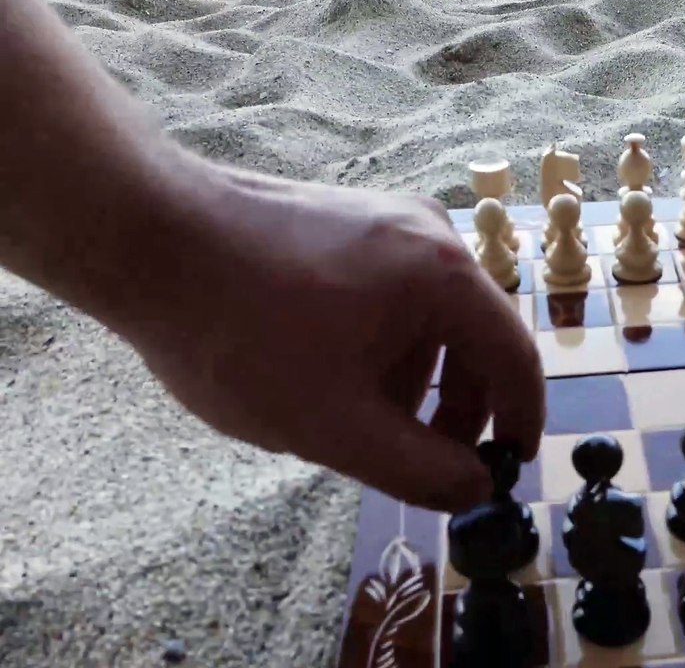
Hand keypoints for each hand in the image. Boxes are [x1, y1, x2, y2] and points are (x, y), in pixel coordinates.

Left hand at [119, 158, 544, 512]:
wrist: (145, 235)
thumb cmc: (241, 333)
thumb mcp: (334, 426)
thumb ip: (419, 469)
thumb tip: (475, 487)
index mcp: (445, 276)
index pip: (516, 358)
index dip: (520, 421)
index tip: (505, 469)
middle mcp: (431, 233)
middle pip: (475, 336)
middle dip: (456, 407)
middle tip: (424, 459)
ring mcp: (387, 216)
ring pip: (430, 317)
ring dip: (412, 378)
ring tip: (355, 418)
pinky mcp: (348, 216)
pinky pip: (393, 292)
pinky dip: (381, 342)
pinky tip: (324, 370)